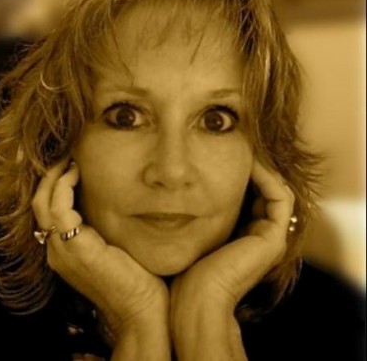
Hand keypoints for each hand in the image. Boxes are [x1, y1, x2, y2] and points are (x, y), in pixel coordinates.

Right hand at [32, 160, 170, 359]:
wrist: (141, 309)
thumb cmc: (134, 278)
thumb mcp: (113, 247)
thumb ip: (102, 228)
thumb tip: (114, 199)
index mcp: (64, 250)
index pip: (48, 211)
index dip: (54, 185)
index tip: (70, 164)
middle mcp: (56, 250)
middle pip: (39, 204)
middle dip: (49, 176)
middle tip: (65, 156)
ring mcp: (62, 250)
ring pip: (44, 203)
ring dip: (55, 177)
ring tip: (70, 160)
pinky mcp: (75, 247)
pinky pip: (59, 208)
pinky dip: (64, 186)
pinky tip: (77, 173)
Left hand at [170, 160, 294, 359]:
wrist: (195, 301)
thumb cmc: (184, 271)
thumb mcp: (186, 234)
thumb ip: (187, 216)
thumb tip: (169, 191)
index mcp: (241, 237)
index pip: (247, 196)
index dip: (238, 174)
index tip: (220, 154)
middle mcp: (259, 237)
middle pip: (261, 192)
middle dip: (249, 168)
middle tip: (235, 146)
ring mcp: (269, 239)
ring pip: (273, 191)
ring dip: (260, 169)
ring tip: (243, 150)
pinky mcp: (273, 239)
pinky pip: (279, 197)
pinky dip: (267, 177)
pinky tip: (248, 162)